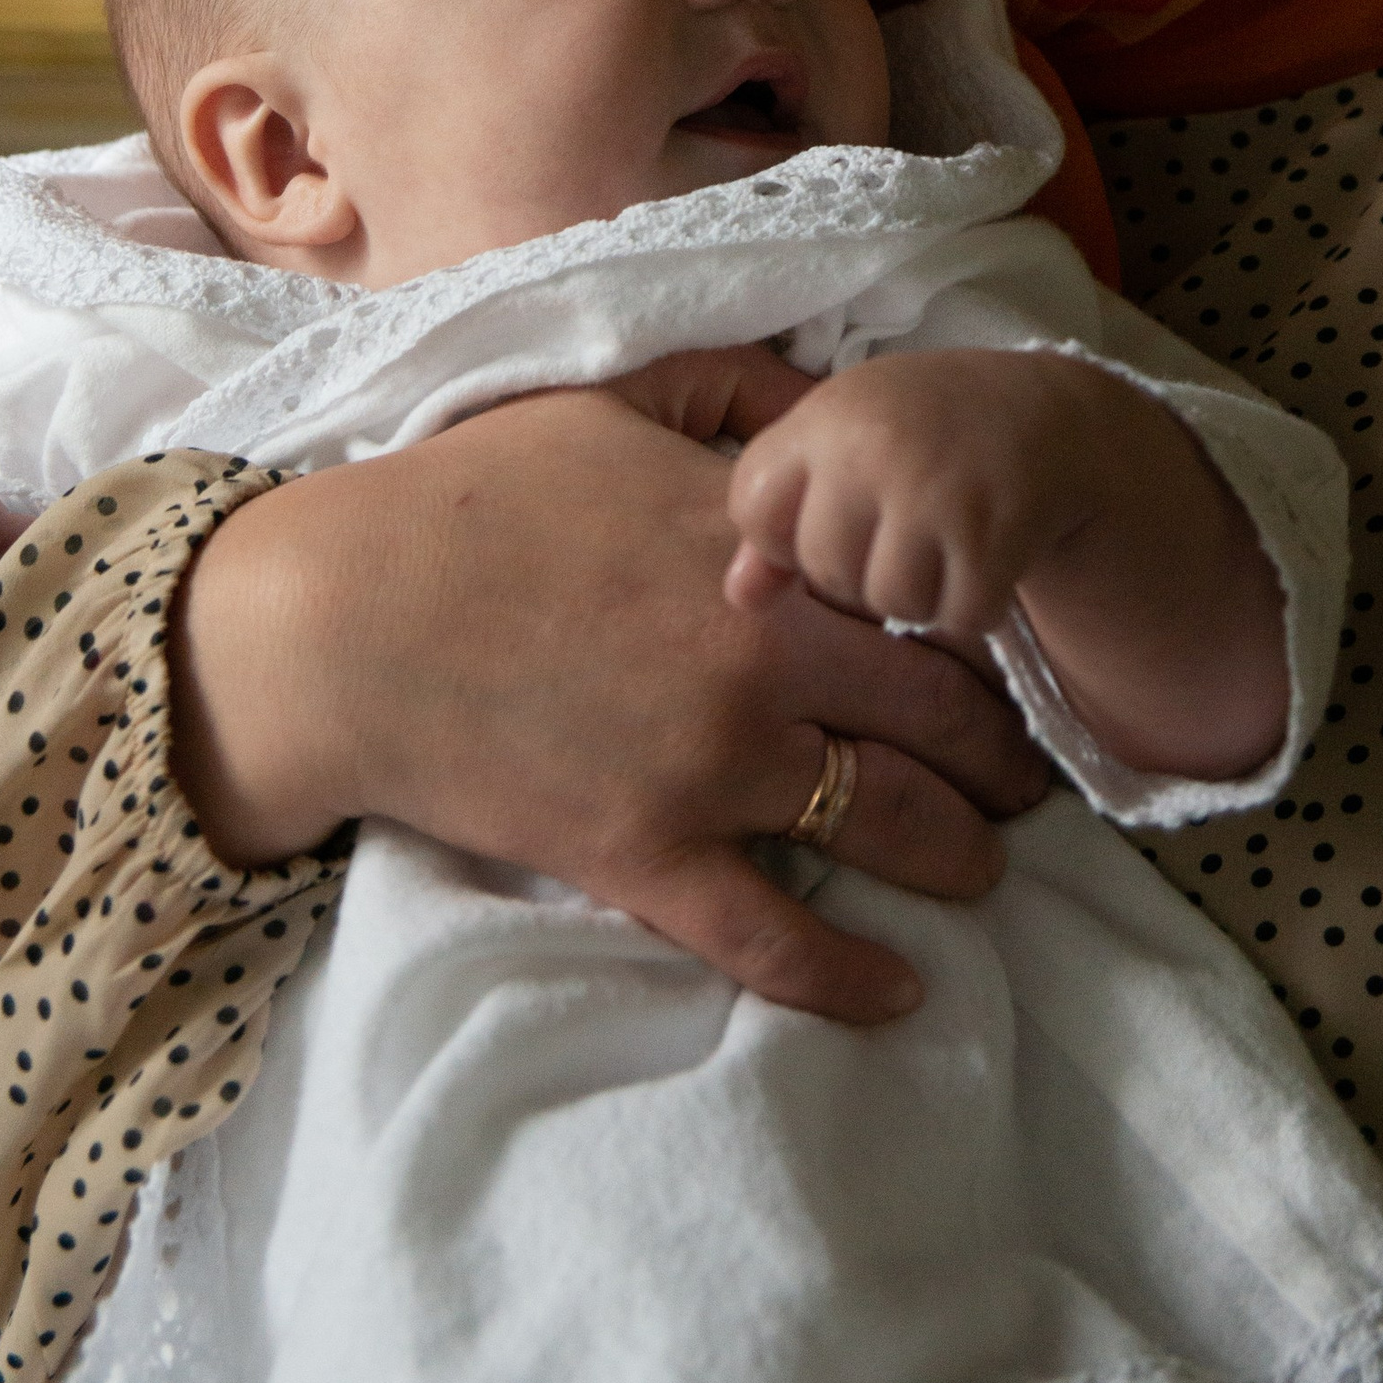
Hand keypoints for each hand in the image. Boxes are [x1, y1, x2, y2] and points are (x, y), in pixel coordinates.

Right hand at [168, 382, 1055, 1028]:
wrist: (346, 620)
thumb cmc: (470, 496)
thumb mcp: (613, 400)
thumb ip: (731, 390)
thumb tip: (819, 393)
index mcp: (760, 550)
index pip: (925, 593)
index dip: (985, 628)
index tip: (1013, 652)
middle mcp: (759, 661)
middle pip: (940, 721)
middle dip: (1006, 756)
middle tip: (1036, 779)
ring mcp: (706, 768)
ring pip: (886, 828)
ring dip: (960, 855)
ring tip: (989, 867)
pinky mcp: (643, 857)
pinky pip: (773, 938)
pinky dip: (849, 976)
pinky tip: (900, 991)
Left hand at [725, 350, 1291, 787]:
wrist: (1048, 418)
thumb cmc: (927, 432)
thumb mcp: (847, 443)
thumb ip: (783, 511)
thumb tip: (738, 595)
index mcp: (827, 414)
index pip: (752, 510)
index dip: (784, 532)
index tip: (831, 515)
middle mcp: (875, 445)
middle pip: (823, 569)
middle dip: (860, 568)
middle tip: (906, 528)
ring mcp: (936, 489)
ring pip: (890, 603)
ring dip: (922, 592)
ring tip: (947, 542)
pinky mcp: (992, 532)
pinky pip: (957, 616)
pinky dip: (976, 605)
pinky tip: (989, 559)